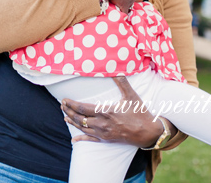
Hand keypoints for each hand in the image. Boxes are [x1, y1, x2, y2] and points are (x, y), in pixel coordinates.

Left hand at [61, 76, 176, 145]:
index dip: (72, 104)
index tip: (65, 100)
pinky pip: (90, 140)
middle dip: (69, 112)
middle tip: (62, 105)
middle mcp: (102, 124)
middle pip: (79, 119)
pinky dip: (80, 139)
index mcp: (106, 112)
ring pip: (82, 129)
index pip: (83, 108)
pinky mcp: (106, 140)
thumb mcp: (132, 96)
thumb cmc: (140, 113)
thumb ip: (123, 82)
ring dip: (72, 122)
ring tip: (65, 116)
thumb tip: (116, 70)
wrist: (148, 133)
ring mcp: (103, 133)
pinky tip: (73, 140)